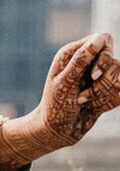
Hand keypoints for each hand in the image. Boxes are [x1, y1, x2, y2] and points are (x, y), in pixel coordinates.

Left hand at [0, 33, 119, 167]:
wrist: (56, 132)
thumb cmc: (55, 107)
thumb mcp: (66, 82)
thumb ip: (82, 60)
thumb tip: (99, 38)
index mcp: (73, 52)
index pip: (104, 39)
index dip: (105, 56)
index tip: (94, 75)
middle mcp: (87, 61)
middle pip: (115, 61)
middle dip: (103, 81)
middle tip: (83, 96)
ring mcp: (97, 76)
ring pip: (119, 77)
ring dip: (103, 94)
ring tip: (84, 103)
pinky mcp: (105, 91)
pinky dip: (108, 102)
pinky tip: (91, 108)